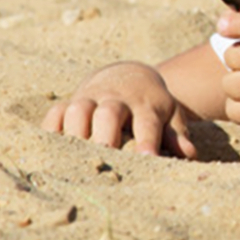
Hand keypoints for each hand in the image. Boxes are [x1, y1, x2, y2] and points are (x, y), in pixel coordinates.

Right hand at [42, 62, 199, 158]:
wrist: (128, 76)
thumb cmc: (152, 106)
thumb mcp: (170, 115)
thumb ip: (177, 135)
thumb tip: (189, 155)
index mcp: (145, 103)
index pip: (147, 122)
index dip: (146, 141)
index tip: (146, 160)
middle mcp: (116, 98)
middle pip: (108, 113)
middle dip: (105, 136)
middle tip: (103, 162)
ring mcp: (90, 98)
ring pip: (77, 110)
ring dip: (75, 135)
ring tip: (74, 163)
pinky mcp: (70, 102)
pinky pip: (55, 114)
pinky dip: (51, 132)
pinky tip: (50, 153)